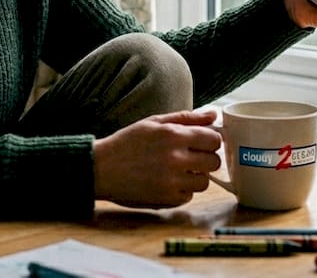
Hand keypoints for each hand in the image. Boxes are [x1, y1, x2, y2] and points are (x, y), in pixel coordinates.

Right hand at [92, 109, 220, 208]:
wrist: (101, 169)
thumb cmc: (127, 142)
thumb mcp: (153, 123)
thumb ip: (186, 118)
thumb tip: (213, 116)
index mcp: (174, 135)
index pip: (214, 140)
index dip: (211, 141)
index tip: (202, 143)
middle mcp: (175, 159)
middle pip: (214, 162)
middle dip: (206, 159)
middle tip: (191, 157)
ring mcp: (172, 181)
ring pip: (205, 182)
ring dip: (195, 176)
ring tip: (178, 171)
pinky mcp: (167, 200)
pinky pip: (189, 196)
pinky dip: (182, 190)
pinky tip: (166, 182)